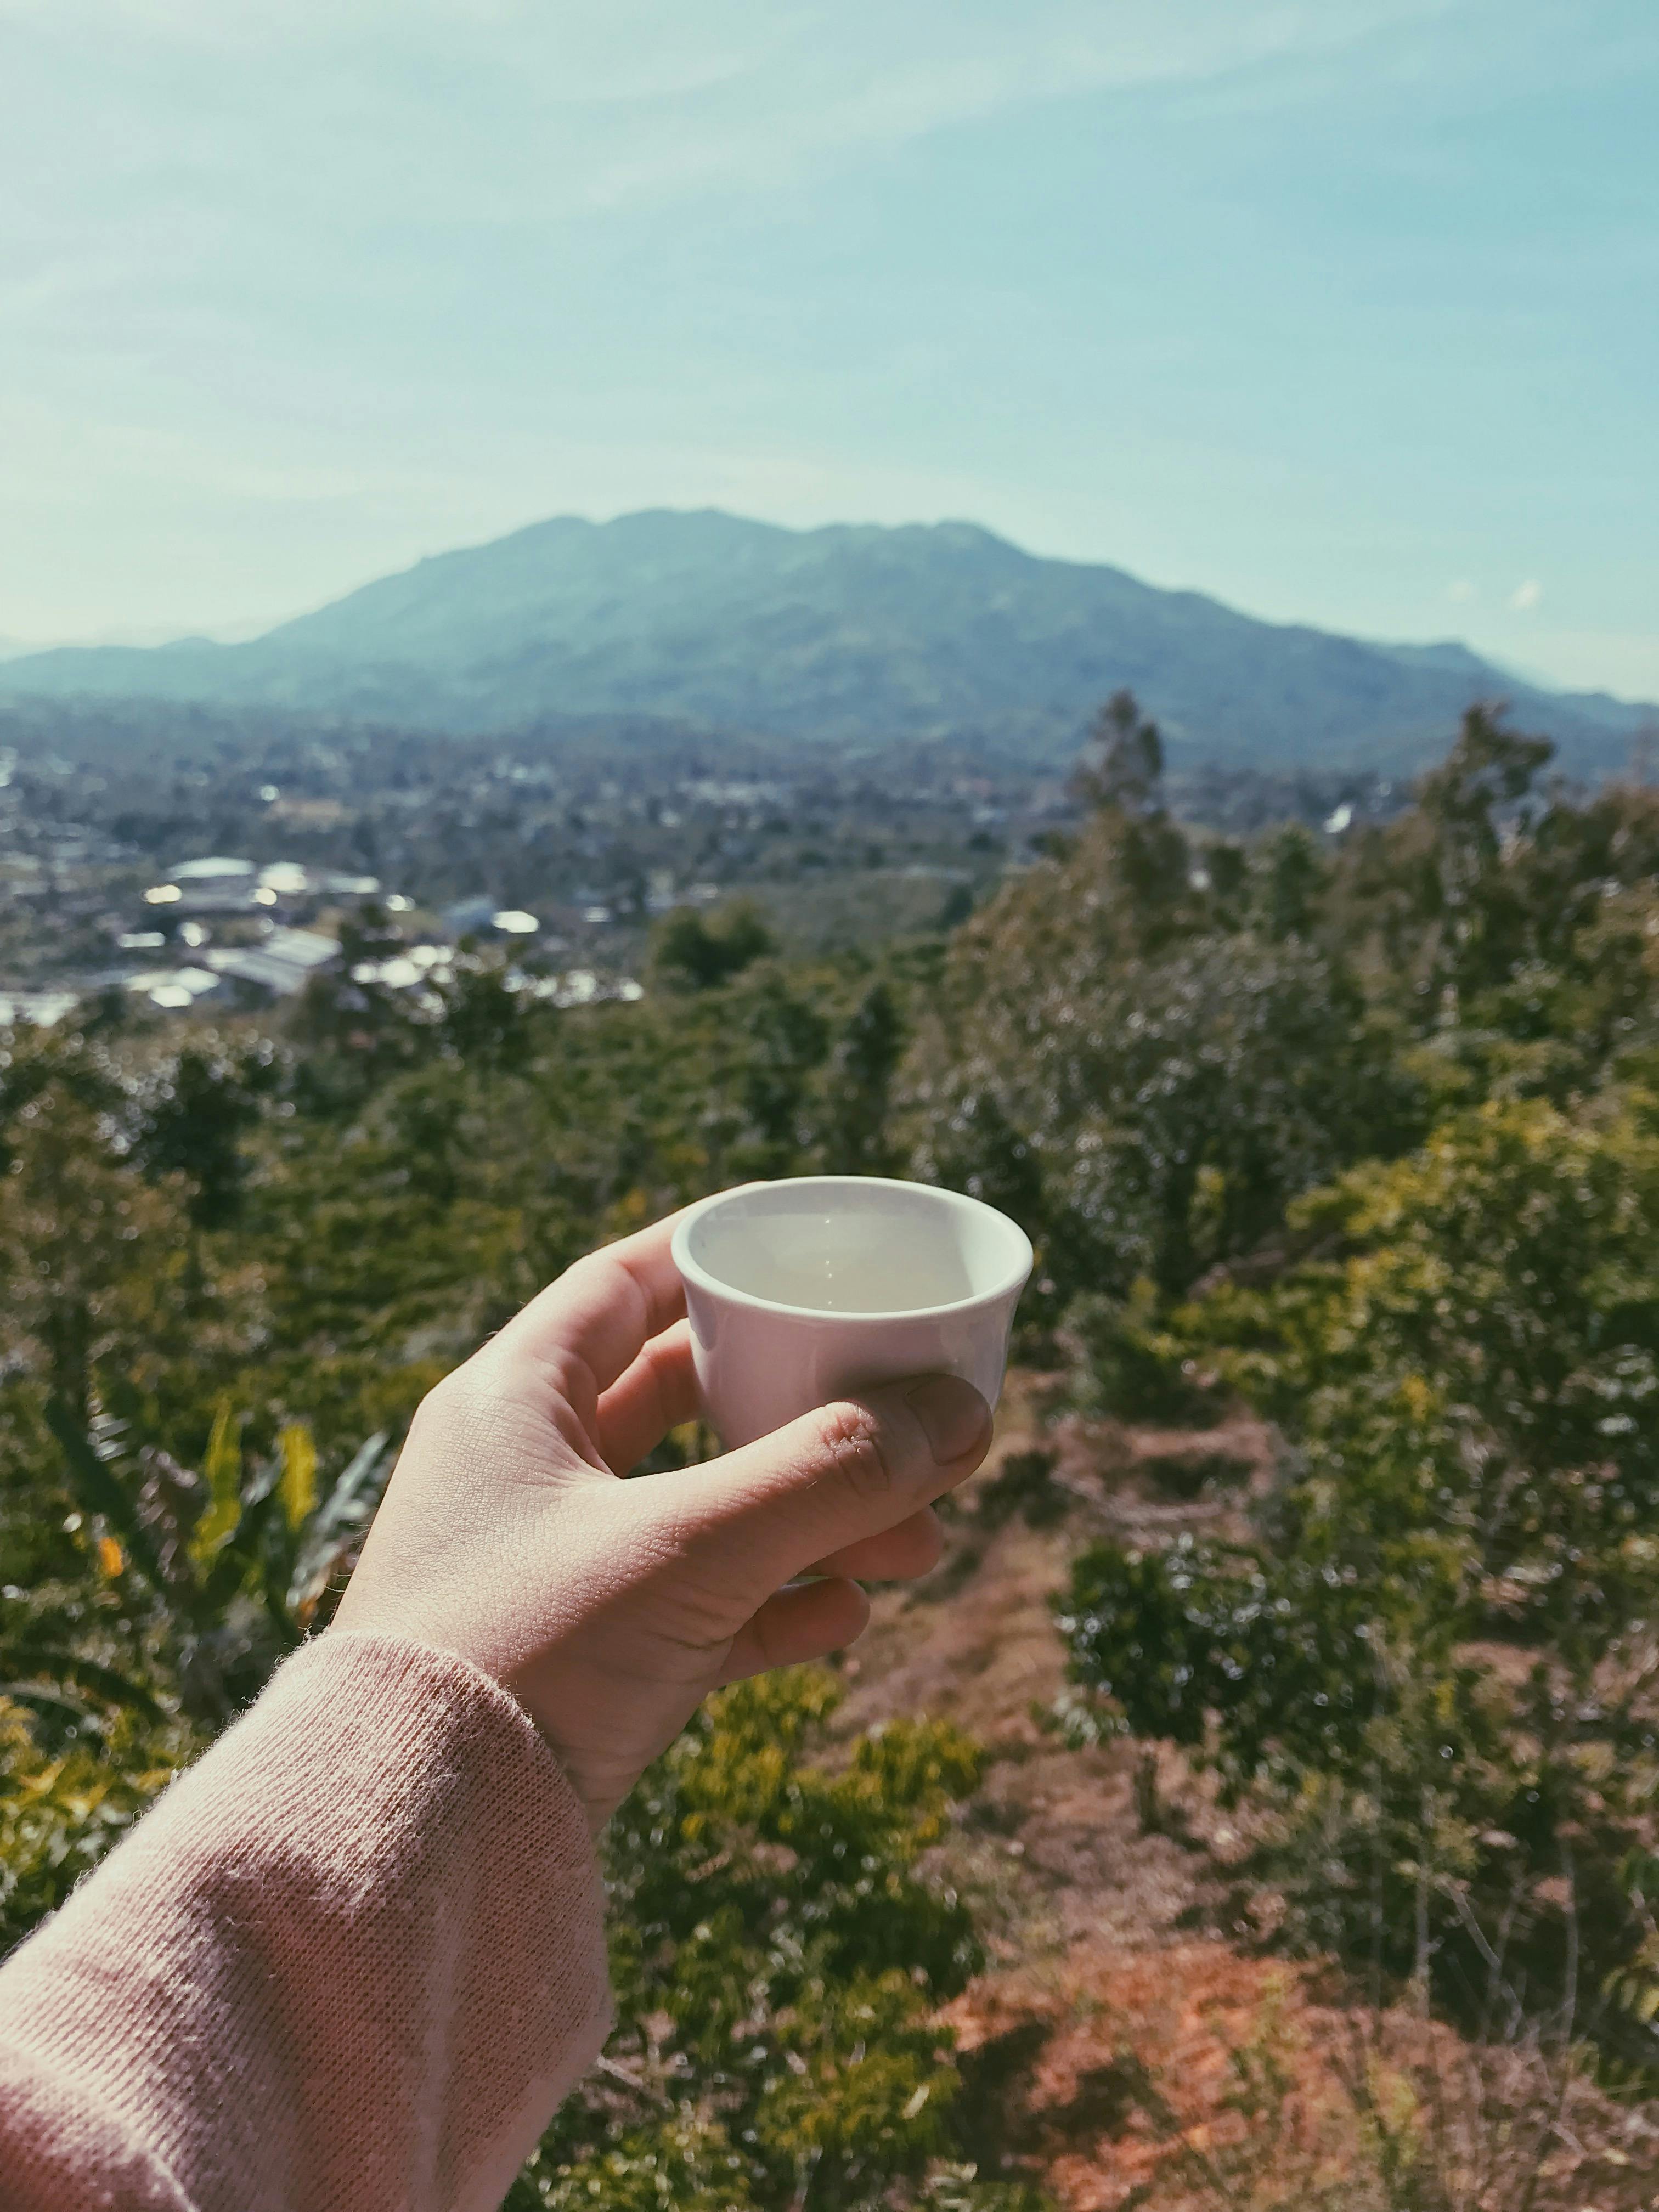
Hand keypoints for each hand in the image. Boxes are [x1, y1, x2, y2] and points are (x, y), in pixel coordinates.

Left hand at [331, 1209, 991, 1826]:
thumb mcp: (687, 1547)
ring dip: (816, 1522)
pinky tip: (847, 1618)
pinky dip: (774, 1608)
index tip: (811, 1244)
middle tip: (910, 1419)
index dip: (718, 1251)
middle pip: (688, 1401)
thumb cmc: (523, 1655)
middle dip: (809, 1416)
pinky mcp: (577, 1667)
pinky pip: (696, 1612)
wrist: (415, 1850)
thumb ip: (827, 1475)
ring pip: (707, 1514)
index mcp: (512, 1401)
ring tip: (923, 1543)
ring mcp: (549, 1573)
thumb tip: (963, 1414)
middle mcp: (525, 1474)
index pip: (624, 1283)